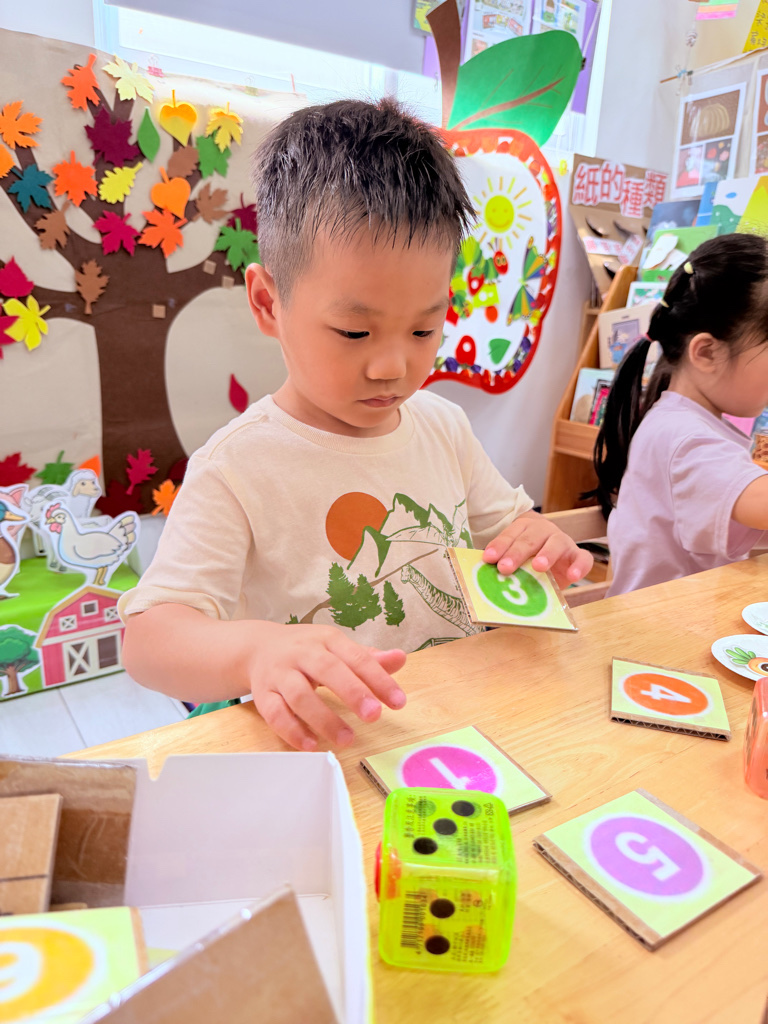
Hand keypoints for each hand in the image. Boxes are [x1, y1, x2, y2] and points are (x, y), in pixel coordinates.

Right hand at [243, 621, 406, 750]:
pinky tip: (312, 745)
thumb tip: (400, 658)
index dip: (378, 679)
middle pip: (327, 670)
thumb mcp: (337, 647)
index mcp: (327, 640)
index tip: (398, 701)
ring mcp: (280, 674)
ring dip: (324, 719)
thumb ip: (368, 658)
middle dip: (352, 692)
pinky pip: (275, 714)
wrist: (258, 647)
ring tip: (346, 739)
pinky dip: (292, 731)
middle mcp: (302, 654)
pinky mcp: (263, 694)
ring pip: (299, 695)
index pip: (356, 657)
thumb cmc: (307, 650)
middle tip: (374, 715)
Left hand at [483, 511, 592, 588]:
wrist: (555, 555)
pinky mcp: (578, 555)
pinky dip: (579, 566)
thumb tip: (487, 579)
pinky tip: (573, 577)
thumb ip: (506, 564)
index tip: (488, 558)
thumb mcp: (517, 558)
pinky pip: (583, 558)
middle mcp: (544, 531)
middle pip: (529, 539)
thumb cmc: (529, 557)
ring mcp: (562, 542)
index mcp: (524, 527)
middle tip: (505, 567)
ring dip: (546, 554)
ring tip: (538, 566)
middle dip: (516, 553)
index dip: (499, 546)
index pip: (510, 535)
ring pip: (555, 543)